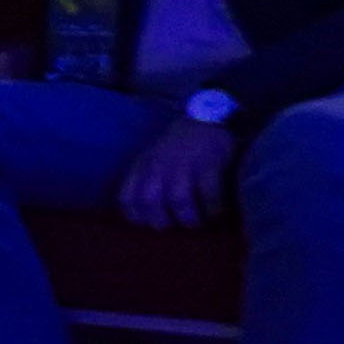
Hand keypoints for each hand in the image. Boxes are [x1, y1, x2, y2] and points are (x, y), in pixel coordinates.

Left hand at [116, 109, 235, 227]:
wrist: (204, 119)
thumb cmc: (176, 146)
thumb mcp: (150, 159)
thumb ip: (142, 180)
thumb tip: (142, 215)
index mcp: (142, 167)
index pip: (127, 198)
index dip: (135, 216)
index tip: (149, 223)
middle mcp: (159, 166)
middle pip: (150, 201)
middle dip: (162, 221)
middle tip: (176, 224)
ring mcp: (184, 165)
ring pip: (178, 200)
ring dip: (189, 218)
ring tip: (197, 222)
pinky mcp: (209, 165)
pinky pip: (209, 194)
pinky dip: (213, 209)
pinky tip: (216, 212)